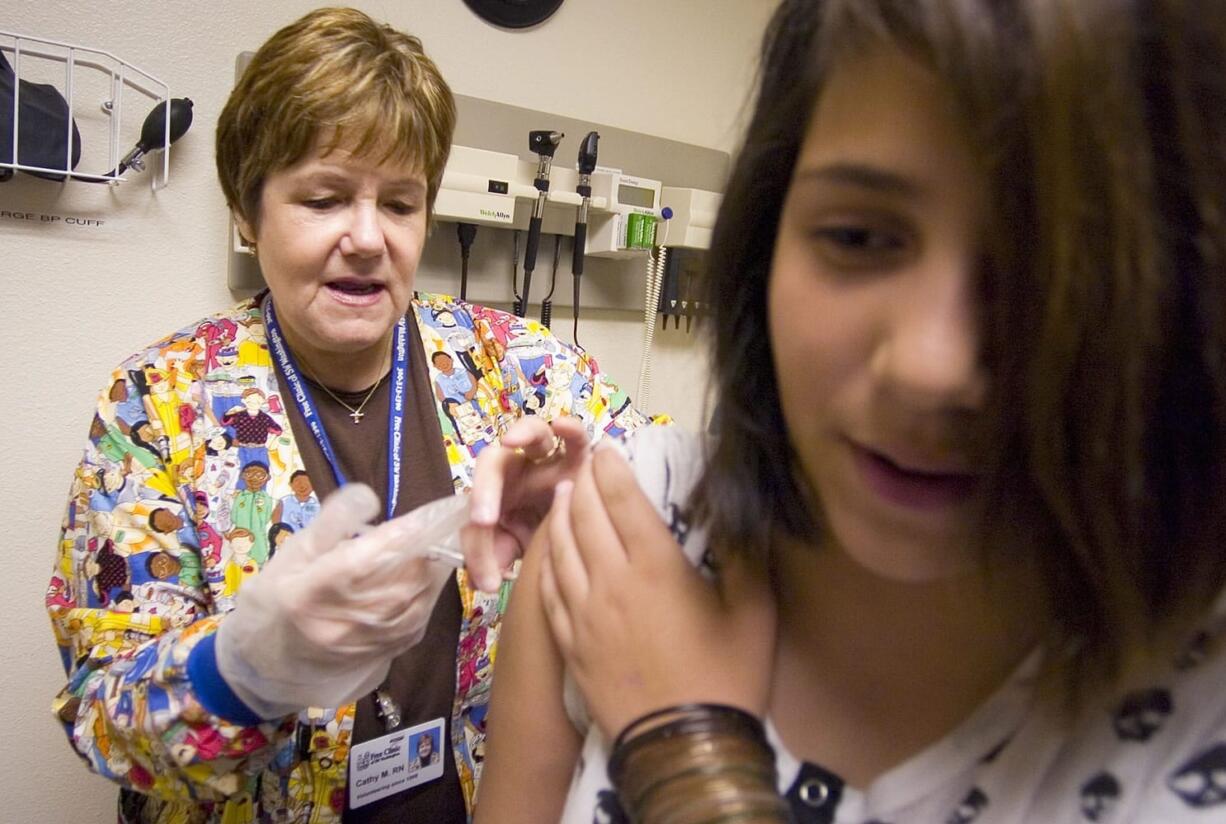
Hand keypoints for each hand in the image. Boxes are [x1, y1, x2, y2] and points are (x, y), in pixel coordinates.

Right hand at [215, 484, 454, 716]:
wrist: (276, 658)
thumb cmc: (281, 594)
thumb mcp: (294, 551)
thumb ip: (331, 522)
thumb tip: (368, 497)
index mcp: (307, 595)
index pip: (362, 562)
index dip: (400, 536)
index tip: (426, 512)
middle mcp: (342, 625)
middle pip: (402, 580)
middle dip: (428, 545)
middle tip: (438, 519)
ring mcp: (371, 643)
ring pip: (421, 595)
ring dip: (435, 563)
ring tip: (436, 537)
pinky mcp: (392, 650)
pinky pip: (425, 610)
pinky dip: (431, 584)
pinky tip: (428, 566)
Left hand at [463, 416, 588, 590]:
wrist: (572, 537)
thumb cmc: (536, 534)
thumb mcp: (509, 549)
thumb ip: (492, 558)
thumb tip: (487, 581)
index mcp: (496, 490)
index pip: (475, 501)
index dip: (476, 510)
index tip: (481, 529)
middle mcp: (520, 470)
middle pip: (495, 460)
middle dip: (486, 486)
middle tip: (484, 520)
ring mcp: (550, 461)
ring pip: (536, 434)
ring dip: (525, 434)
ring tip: (513, 440)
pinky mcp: (582, 462)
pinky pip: (578, 441)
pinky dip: (571, 430)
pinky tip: (564, 427)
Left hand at [539, 446, 776, 739]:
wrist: (682, 748)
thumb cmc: (727, 678)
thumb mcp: (754, 613)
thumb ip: (746, 557)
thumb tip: (739, 514)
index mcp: (657, 568)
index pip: (625, 502)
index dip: (614, 469)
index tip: (609, 449)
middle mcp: (612, 582)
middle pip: (586, 518)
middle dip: (585, 484)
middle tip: (586, 466)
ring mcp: (584, 614)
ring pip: (561, 550)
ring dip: (561, 517)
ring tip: (565, 497)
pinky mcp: (570, 644)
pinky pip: (549, 591)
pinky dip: (547, 563)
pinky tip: (550, 553)